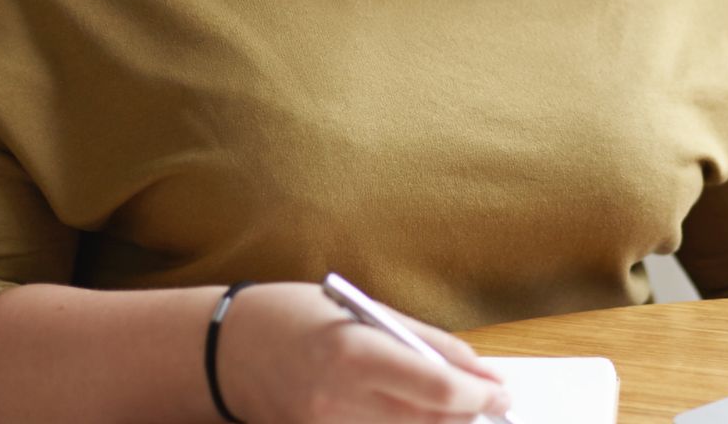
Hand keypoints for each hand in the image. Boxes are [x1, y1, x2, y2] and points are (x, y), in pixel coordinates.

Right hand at [214, 282, 511, 422]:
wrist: (225, 351)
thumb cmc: (297, 317)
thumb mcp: (366, 313)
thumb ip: (426, 343)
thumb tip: (480, 371)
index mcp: (354, 353)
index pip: (436, 390)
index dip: (479, 395)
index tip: (502, 391)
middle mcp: (338, 401)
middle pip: (429, 423)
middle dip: (468, 414)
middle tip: (491, 401)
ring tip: (456, 408)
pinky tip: (415, 417)